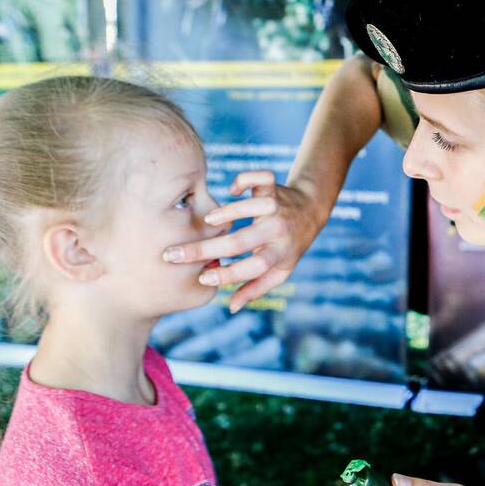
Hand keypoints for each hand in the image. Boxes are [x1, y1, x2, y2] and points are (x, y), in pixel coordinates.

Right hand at [162, 170, 327, 312]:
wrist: (311, 210)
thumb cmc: (289, 245)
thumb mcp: (279, 270)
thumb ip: (256, 288)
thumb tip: (231, 307)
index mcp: (280, 253)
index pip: (254, 267)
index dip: (229, 274)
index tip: (202, 278)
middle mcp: (278, 229)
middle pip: (242, 241)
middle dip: (206, 249)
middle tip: (173, 254)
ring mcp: (277, 206)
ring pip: (254, 206)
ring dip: (228, 212)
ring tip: (206, 221)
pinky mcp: (274, 186)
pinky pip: (261, 178)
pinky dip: (245, 180)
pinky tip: (232, 190)